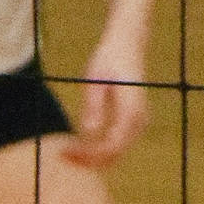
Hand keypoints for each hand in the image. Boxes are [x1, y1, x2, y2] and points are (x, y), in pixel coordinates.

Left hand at [63, 32, 149, 167]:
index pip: (111, 145)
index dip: (89, 155)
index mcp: (131, 110)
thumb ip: (93, 106)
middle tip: (63, 155)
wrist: (127, 44)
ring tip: (68, 152)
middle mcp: (139, 120)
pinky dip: (100, 149)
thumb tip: (88, 132)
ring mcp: (140, 122)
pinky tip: (80, 145)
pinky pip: (118, 144)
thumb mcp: (95, 79)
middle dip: (89, 160)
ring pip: (118, 152)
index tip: (66, 152)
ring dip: (94, 157)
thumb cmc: (108, 58)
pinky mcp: (135, 122)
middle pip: (115, 154)